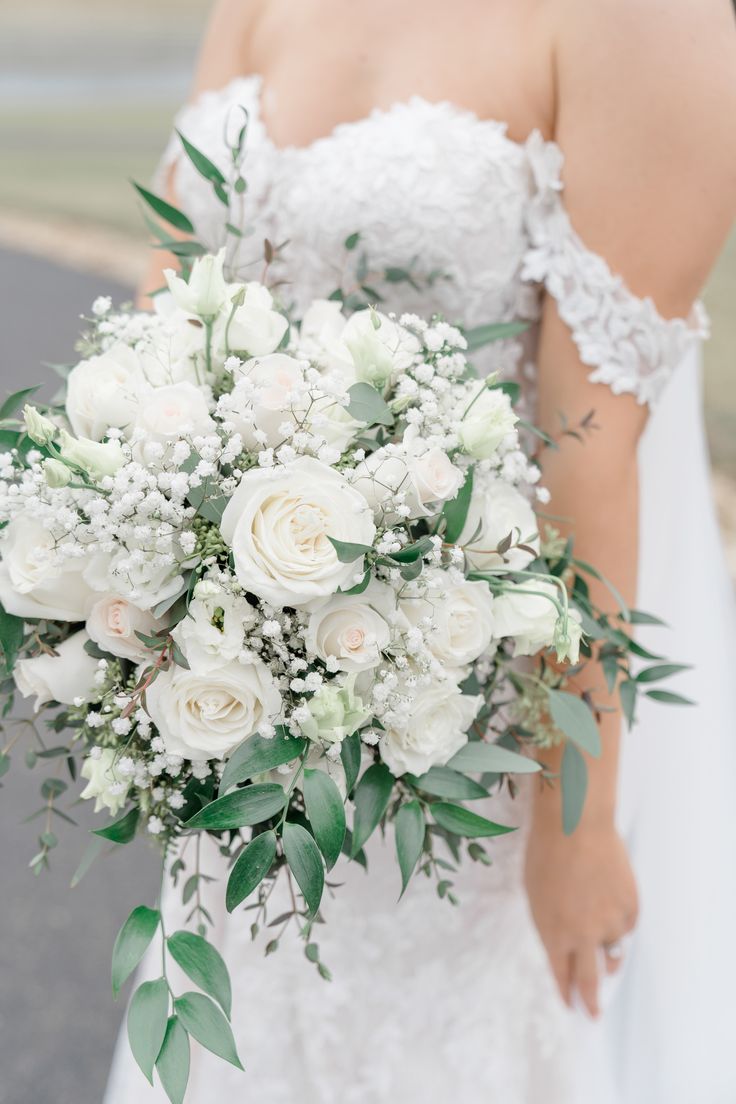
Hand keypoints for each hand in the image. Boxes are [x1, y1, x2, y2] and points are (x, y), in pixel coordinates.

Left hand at [524, 814, 637, 1017]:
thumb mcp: (535, 895)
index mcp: (554, 934)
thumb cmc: (546, 854)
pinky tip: (611, 907)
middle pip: (592, 981)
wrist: (575, 826)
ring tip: (604, 955)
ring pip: (613, 952)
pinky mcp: (630, 907)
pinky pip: (627, 926)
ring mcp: (610, 923)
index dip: (566, 992)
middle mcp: (584, 936)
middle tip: (593, 1014)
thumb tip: (563, 945)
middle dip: (591, 1002)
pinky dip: (619, 923)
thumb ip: (549, 924)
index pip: (562, 975)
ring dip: (608, 956)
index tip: (570, 1005)